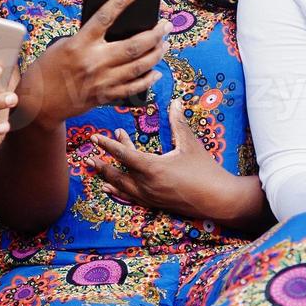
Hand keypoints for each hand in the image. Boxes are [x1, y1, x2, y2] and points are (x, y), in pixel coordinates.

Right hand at [14, 0, 169, 125]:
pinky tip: (156, 71)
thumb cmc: (49, 68)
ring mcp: (102, 81)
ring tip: (165, 44)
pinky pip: (133, 88)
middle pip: (133, 46)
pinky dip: (148, 79)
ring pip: (139, 66)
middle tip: (166, 25)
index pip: (105, 17)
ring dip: (156, 54)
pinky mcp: (105, 96)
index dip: (121, 1)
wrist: (39, 102)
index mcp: (80, 44)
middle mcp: (93, 61)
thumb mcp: (64, 45)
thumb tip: (118, 30)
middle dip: (155, 34)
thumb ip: (89, 38)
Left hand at [89, 102, 243, 221]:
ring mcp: (149, 196)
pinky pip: (129, 198)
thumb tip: (175, 102)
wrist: (217, 199)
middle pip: (117, 172)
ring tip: (96, 168)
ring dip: (107, 176)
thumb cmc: (205, 170)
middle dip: (102, 163)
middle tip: (88, 155)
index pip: (124, 154)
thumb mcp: (190, 144)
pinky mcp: (154, 203)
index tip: (95, 137)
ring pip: (121, 186)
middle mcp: (146, 184)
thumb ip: (178, 123)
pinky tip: (110, 187)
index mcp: (153, 168)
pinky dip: (117, 191)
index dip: (108, 145)